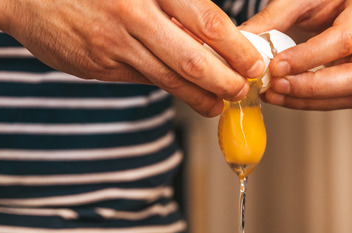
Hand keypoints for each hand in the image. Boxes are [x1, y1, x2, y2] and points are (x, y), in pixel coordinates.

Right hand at [0, 0, 265, 115]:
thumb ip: (170, 2)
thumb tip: (211, 31)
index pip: (205, 20)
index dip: (235, 47)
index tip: (254, 63)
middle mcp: (131, 14)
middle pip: (192, 58)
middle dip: (226, 81)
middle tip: (244, 91)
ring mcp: (112, 45)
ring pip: (168, 78)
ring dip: (201, 96)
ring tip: (220, 104)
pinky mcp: (98, 67)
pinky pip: (141, 79)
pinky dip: (167, 88)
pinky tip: (185, 92)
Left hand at [239, 0, 351, 109]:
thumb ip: (274, 18)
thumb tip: (245, 41)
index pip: (345, 39)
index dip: (308, 58)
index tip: (276, 66)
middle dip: (313, 88)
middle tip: (277, 86)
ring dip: (311, 101)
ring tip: (275, 94)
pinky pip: (348, 98)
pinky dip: (316, 101)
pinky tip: (288, 96)